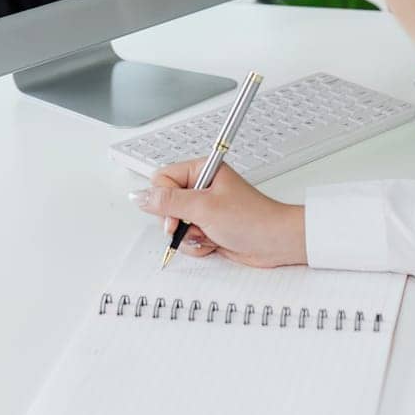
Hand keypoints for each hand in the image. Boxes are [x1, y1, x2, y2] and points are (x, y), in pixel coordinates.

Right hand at [128, 159, 306, 267]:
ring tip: (210, 233)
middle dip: (176, 221)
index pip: (161, 179)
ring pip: (174, 224)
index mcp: (201, 170)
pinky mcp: (208, 227)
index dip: (163, 199)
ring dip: (189, 235)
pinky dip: (197, 245)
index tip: (175, 214)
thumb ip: (168, 202)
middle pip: (164, 204)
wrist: (276, 243)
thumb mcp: (204, 208)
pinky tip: (214, 242)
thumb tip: (139, 196)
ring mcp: (204, 209)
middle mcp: (201, 188)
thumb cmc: (252, 218)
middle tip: (195, 224)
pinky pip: (186, 238)